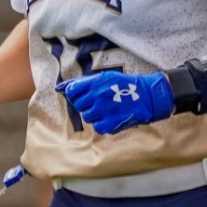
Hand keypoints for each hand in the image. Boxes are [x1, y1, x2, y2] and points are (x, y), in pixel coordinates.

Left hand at [56, 69, 172, 134]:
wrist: (148, 97)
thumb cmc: (124, 86)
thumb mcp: (104, 78)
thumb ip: (82, 82)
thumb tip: (58, 88)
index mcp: (95, 82)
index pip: (72, 92)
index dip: (76, 96)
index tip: (84, 97)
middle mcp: (98, 95)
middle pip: (78, 106)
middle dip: (86, 105)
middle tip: (100, 104)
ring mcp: (104, 110)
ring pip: (87, 117)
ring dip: (95, 115)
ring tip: (108, 110)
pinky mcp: (110, 123)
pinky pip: (97, 127)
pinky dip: (104, 125)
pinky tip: (112, 118)